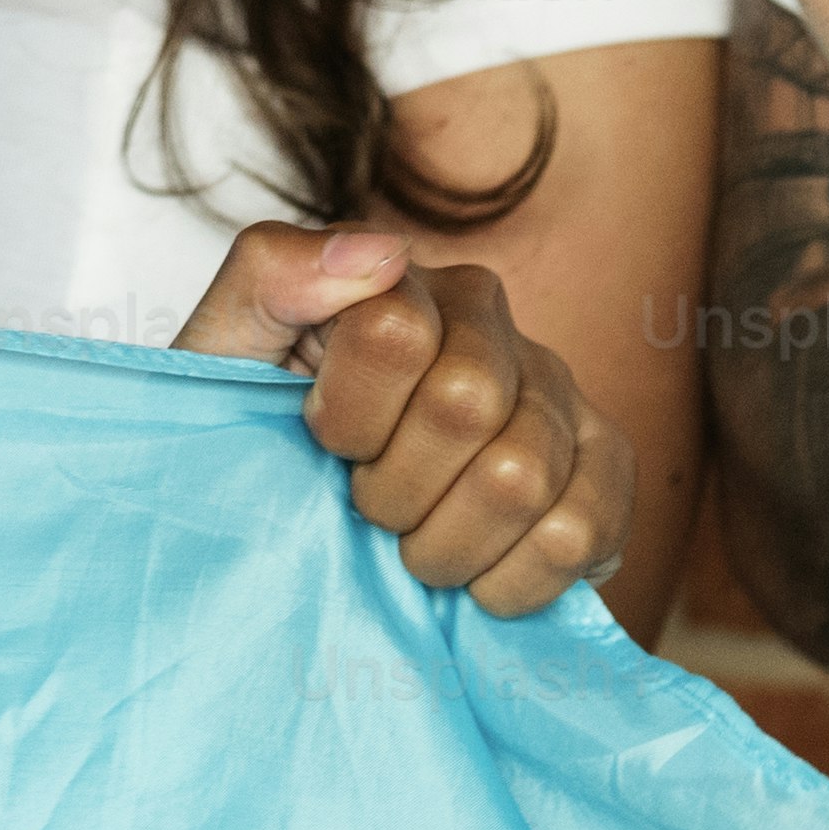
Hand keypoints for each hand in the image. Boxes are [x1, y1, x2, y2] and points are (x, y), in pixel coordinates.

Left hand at [175, 228, 634, 619]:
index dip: (347, 416)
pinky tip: (478, 574)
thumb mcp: (222, 355)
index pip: (394, 332)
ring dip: (446, 545)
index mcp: (402, 281)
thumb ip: (272, 273)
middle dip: (393, 489)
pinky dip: (512, 579)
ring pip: (521, 477)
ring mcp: (559, 393)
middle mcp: (491, 323)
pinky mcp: (606, 469)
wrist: (304, 540)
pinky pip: (579, 532)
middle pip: (464, 407)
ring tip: (416, 546)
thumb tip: (381, 251)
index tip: (323, 441)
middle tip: (368, 507)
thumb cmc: (258, 445)